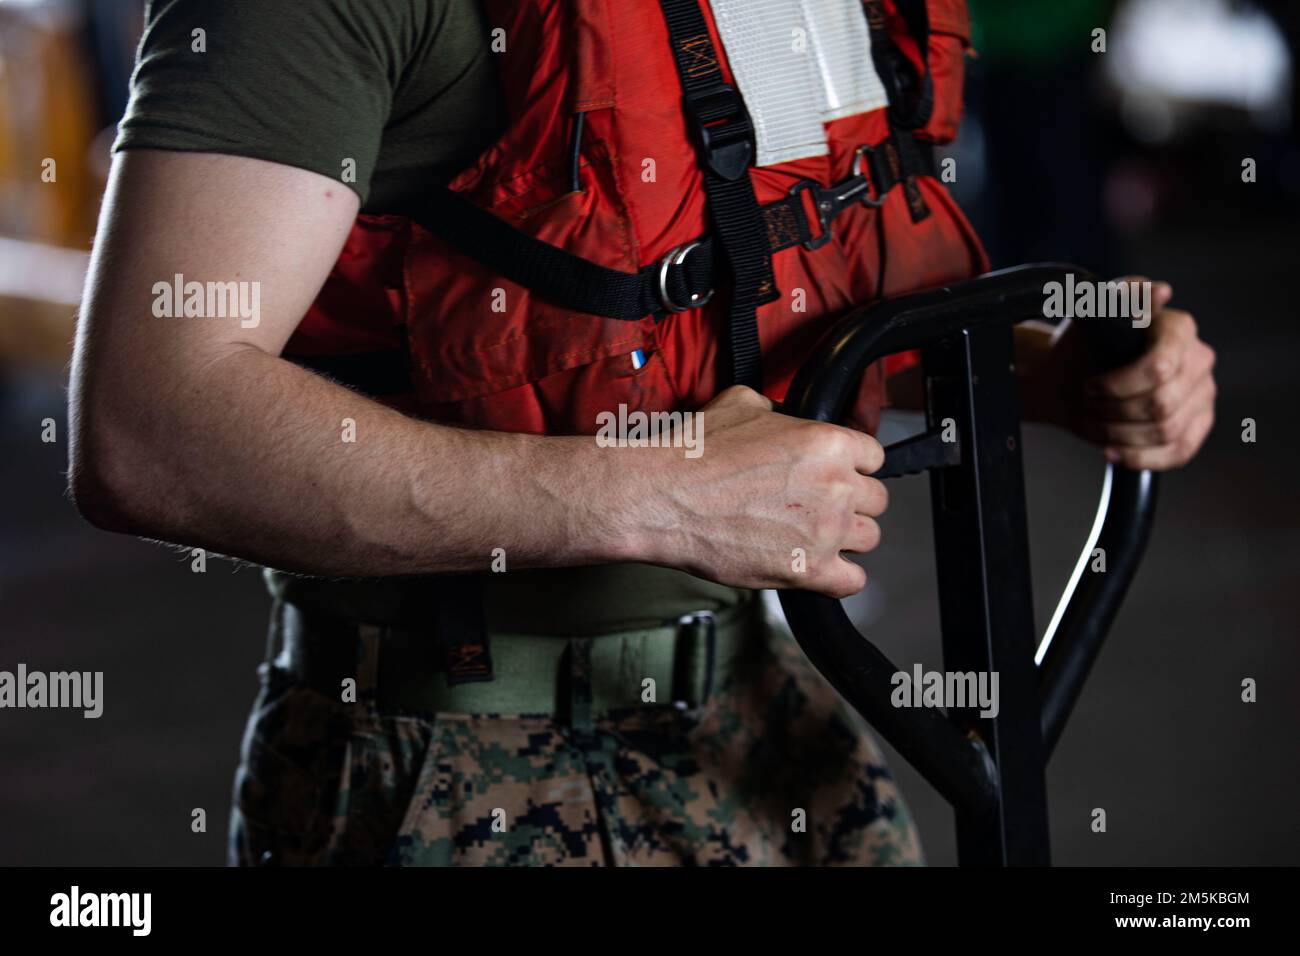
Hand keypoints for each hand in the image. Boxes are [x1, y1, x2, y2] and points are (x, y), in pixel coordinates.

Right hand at [648, 386, 887, 597]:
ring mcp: (825, 530)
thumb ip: (779, 410)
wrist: (661, 498)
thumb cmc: (694, 452)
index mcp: (828, 442)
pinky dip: (839, 577)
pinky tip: (817, 566)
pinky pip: (853, 581)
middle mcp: (835, 485)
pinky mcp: (808, 570)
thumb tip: (785, 416)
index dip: (854, 467)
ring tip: (812, 535)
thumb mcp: (741, 404)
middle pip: (876, 500)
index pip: (874, 457)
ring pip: (868, 539)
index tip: (835, 475)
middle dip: (851, 502)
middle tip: (818, 506)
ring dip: (845, 538)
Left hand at [1026, 279, 1216, 470]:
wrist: (1073, 379)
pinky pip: (1178, 452)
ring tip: (1096, 424)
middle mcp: (1200, 360)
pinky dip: (1139, 458)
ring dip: (1119, 434)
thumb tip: (1161, 292)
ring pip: (1167, 431)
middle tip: (1089, 406)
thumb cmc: (1083, 347)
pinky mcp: (1198, 425)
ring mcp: (1203, 394)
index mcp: (1180, 329)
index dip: (1119, 386)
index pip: (1160, 368)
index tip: (1090, 388)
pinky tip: (1111, 451)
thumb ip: (1122, 297)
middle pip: (1161, 404)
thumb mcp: (1091, 316)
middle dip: (1115, 412)